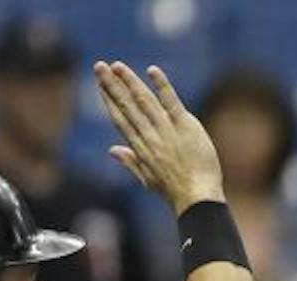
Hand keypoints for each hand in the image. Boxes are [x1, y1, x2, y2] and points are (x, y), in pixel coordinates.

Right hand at [95, 62, 222, 213]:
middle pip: (127, 106)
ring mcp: (166, 130)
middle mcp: (149, 136)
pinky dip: (162, 86)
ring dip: (130, 82)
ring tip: (118, 65)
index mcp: (140, 148)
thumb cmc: (174, 191)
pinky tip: (152, 70)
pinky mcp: (185, 127)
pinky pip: (171, 102)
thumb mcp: (147, 179)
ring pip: (144, 101)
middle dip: (112, 85)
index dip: (108, 100)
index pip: (120, 119)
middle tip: (99, 66)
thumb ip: (130, 161)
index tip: (99, 84)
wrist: (196, 198)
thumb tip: (112, 150)